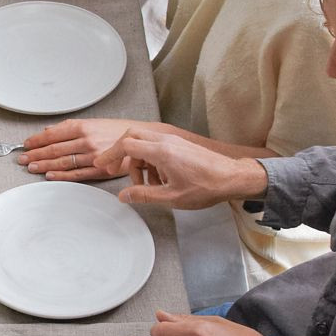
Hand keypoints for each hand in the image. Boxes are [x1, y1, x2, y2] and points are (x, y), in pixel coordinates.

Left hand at [19, 117, 148, 180]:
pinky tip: (49, 176)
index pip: (53, 134)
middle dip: (35, 154)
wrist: (142, 139)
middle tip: (22, 159)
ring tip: (31, 167)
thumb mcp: (94, 123)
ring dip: (44, 165)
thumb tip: (48, 130)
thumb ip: (70, 127)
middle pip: (54, 149)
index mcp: (83, 126)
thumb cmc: (117, 131)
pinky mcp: (100, 169)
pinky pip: (76, 174)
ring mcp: (92, 155)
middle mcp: (86, 140)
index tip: (26, 145)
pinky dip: (61, 175)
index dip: (37, 140)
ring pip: (62, 161)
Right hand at [102, 130, 269, 210]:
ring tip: (145, 184)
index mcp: (161, 152)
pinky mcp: (180, 145)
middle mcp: (166, 141)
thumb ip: (143, 195)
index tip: (102, 164)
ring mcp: (174, 141)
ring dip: (138, 161)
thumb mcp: (171, 197)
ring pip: (144, 142)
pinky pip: (157, 146)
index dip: (110, 155)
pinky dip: (150, 160)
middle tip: (116, 170)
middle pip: (132, 137)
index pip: (126, 145)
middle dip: (121, 153)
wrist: (232, 178)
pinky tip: (159, 180)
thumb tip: (124, 196)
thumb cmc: (206, 187)